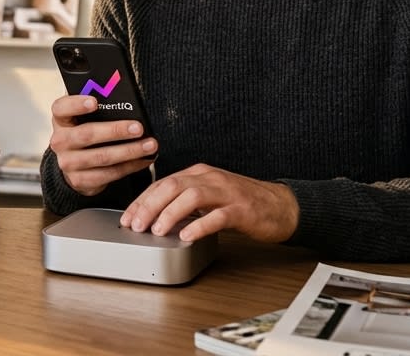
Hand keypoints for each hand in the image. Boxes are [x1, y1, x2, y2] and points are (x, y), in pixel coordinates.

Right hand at [48, 94, 155, 196]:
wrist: (75, 164)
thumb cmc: (86, 132)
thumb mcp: (85, 117)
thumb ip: (100, 108)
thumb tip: (124, 99)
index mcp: (61, 119)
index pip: (61, 108)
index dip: (76, 104)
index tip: (95, 101)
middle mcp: (60, 141)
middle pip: (87, 134)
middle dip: (116, 130)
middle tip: (138, 128)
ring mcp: (68, 162)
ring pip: (102, 157)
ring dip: (129, 151)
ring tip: (149, 145)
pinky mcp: (79, 180)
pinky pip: (108, 174)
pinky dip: (130, 166)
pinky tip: (143, 159)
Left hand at [118, 162, 297, 242]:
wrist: (282, 206)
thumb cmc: (243, 203)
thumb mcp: (209, 196)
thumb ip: (185, 202)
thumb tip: (154, 216)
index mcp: (199, 174)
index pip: (162, 183)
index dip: (142, 200)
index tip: (127, 217)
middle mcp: (210, 178)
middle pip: (172, 186)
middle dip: (149, 206)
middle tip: (136, 225)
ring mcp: (227, 192)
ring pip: (191, 197)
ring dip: (169, 214)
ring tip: (157, 231)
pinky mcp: (242, 209)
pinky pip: (217, 216)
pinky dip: (199, 225)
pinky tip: (187, 236)